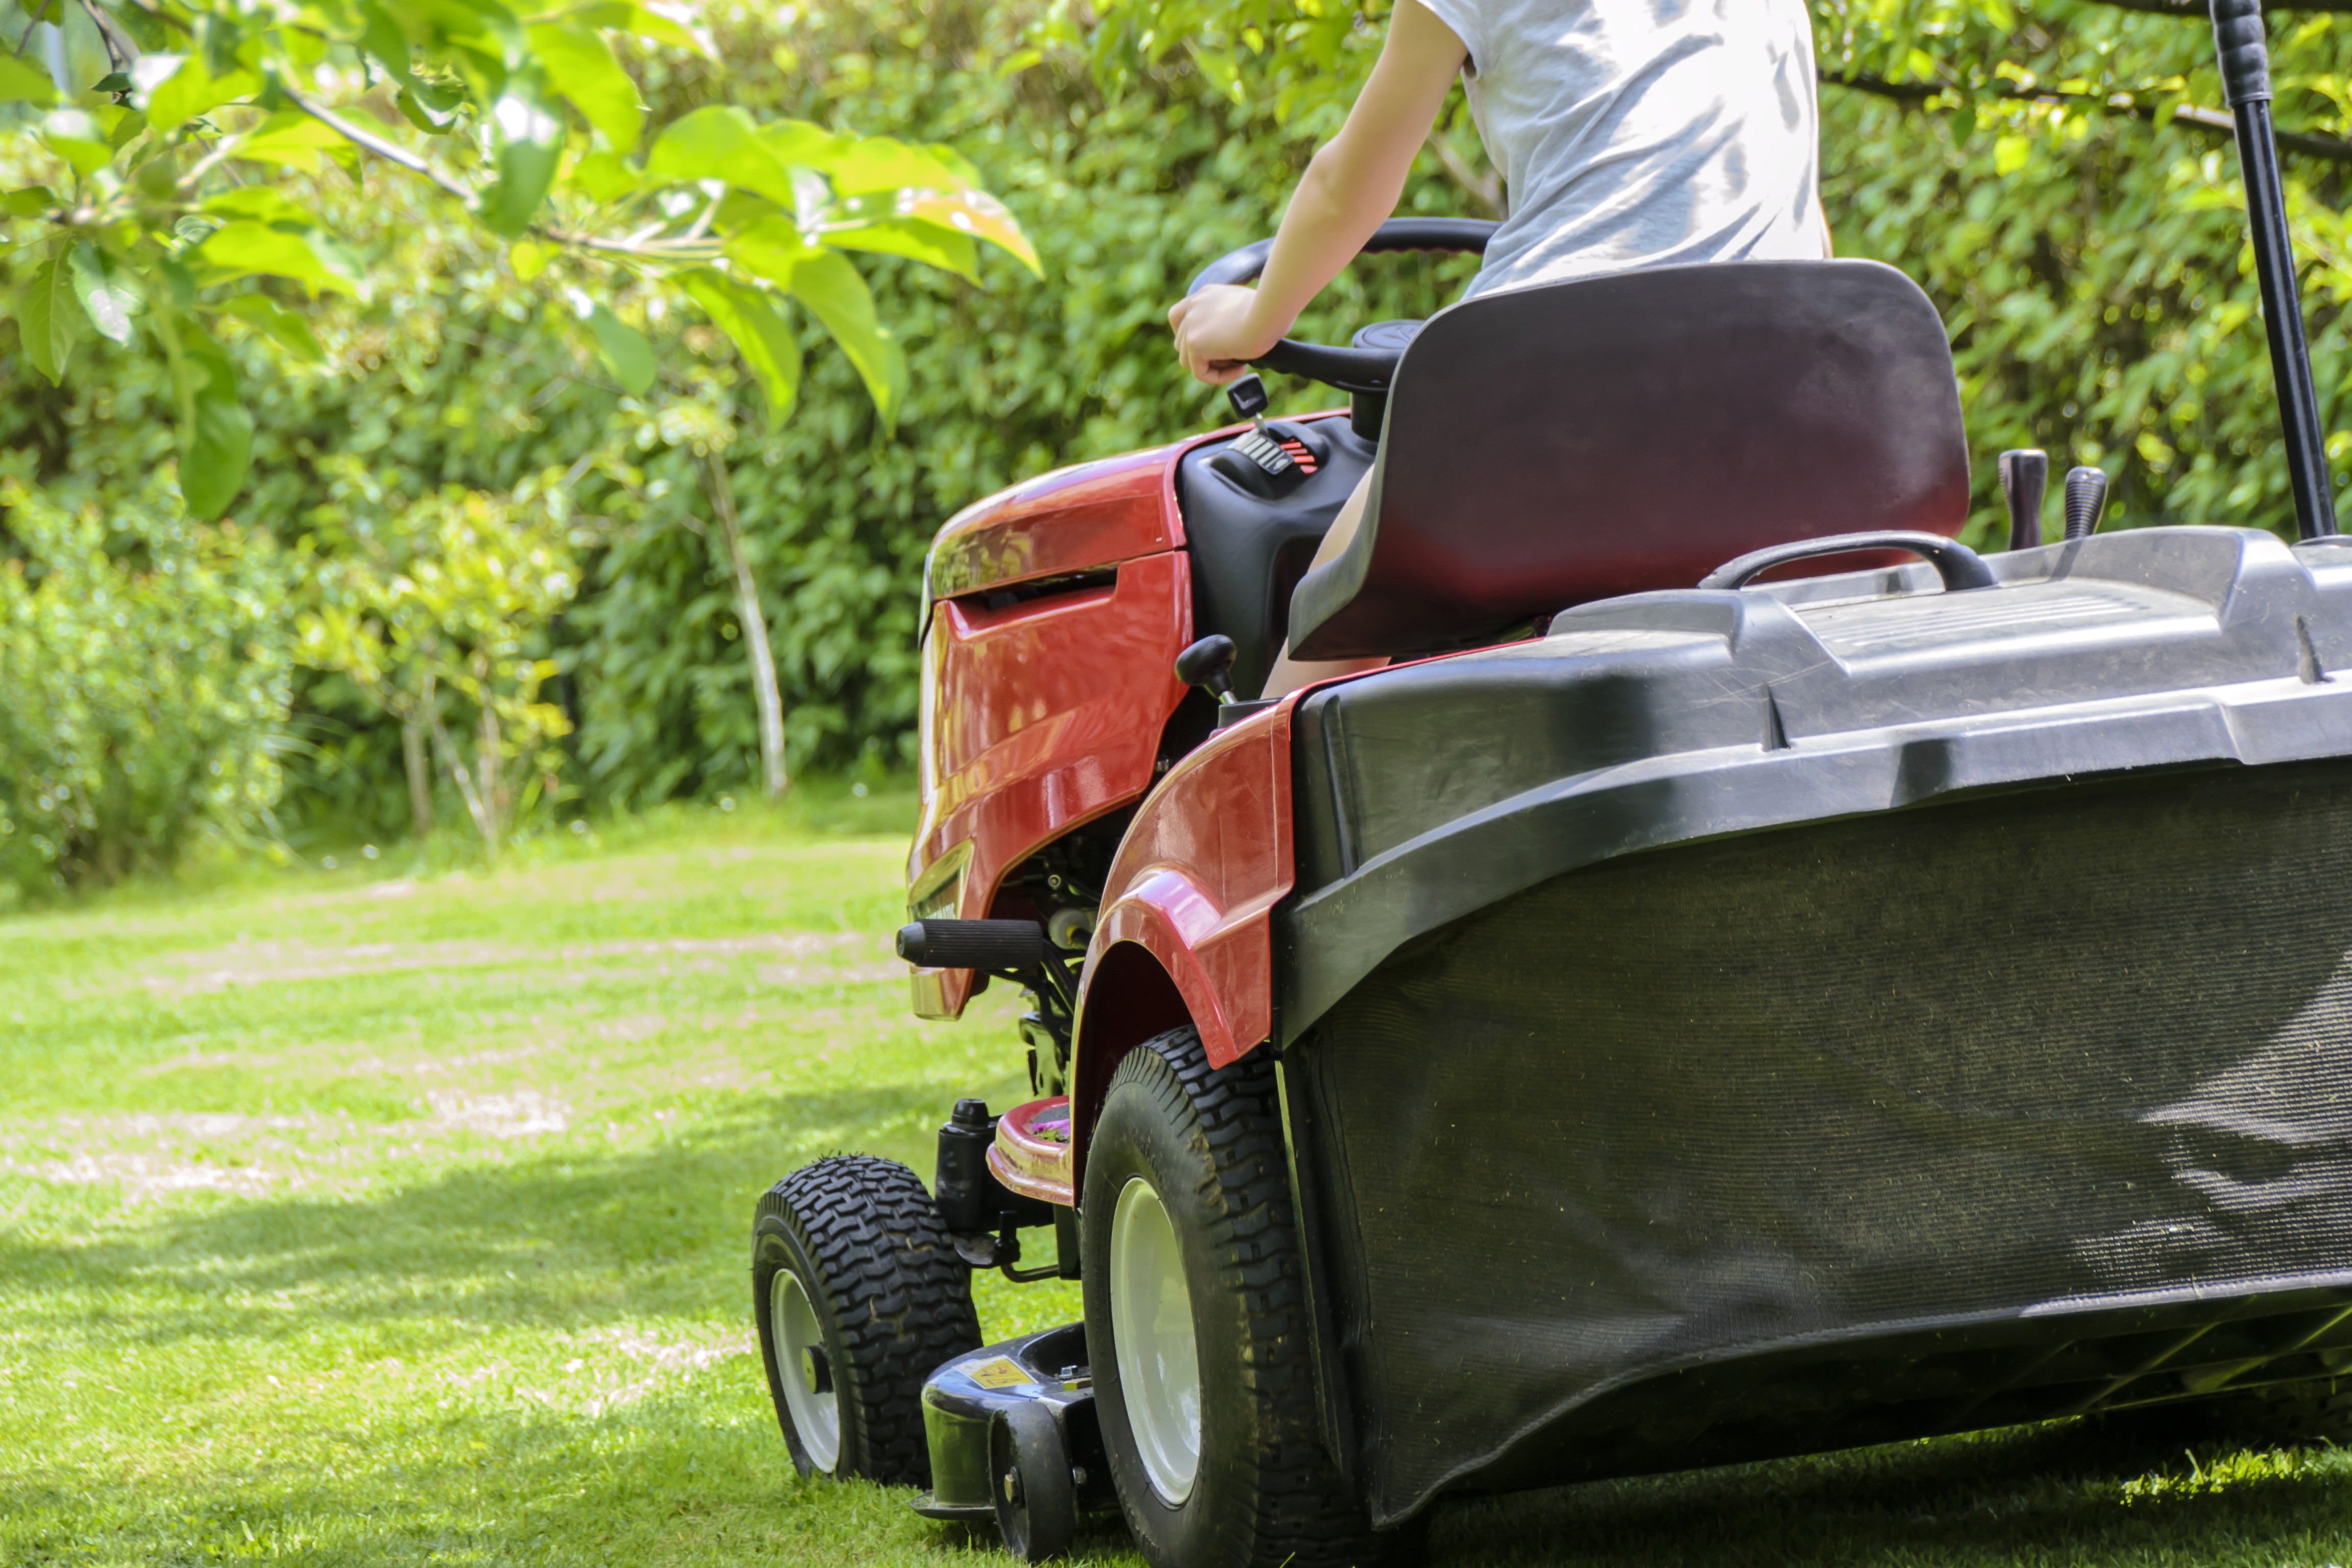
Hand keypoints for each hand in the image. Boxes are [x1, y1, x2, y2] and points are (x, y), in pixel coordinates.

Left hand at [1168, 284, 1283, 385]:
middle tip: (1231, 357)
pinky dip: (1218, 377)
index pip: (1178, 316)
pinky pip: (1200, 373)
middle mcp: (1193, 306)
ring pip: (1188, 360)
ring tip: (1238, 363)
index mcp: (1204, 295)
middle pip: (1181, 342)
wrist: (1269, 313)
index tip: (1210, 344)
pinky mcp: (1195, 343)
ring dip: (1212, 367)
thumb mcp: (1246, 308)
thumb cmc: (1270, 310)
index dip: (1189, 334)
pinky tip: (1240, 369)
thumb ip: (1231, 317)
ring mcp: (1191, 324)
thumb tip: (1233, 337)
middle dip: (1203, 355)